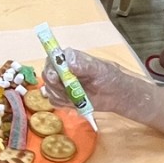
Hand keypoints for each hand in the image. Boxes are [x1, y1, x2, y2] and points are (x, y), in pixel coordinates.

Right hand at [40, 48, 158, 121]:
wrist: (116, 95)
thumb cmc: (109, 77)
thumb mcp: (99, 69)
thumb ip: (85, 64)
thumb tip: (70, 63)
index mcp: (69, 58)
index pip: (52, 59)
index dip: (50, 67)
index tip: (55, 78)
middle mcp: (62, 70)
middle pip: (47, 75)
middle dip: (53, 85)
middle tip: (65, 92)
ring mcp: (62, 84)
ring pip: (49, 89)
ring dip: (59, 95)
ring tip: (74, 98)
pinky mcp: (63, 97)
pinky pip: (54, 101)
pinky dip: (62, 104)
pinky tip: (73, 103)